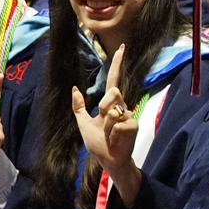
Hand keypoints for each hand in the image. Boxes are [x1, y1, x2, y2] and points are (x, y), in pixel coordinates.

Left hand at [72, 45, 140, 204]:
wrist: (108, 160)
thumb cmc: (98, 143)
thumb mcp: (83, 123)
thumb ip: (79, 107)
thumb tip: (74, 89)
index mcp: (110, 104)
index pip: (113, 80)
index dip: (116, 64)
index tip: (121, 48)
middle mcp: (121, 106)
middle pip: (112, 92)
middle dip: (104, 107)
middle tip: (104, 122)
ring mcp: (129, 115)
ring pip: (113, 110)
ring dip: (107, 126)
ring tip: (110, 136)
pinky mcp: (133, 125)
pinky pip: (119, 123)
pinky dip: (113, 134)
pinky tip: (116, 140)